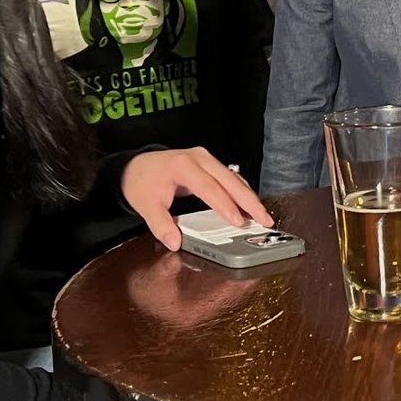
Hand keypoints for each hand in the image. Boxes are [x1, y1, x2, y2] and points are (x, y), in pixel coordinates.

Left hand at [121, 147, 273, 250]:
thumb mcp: (146, 205)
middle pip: (231, 180)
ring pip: (235, 178)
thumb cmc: (142, 182)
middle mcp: (199, 158)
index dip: (225, 206)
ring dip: (250, 197)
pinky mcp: (211, 163)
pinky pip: (231, 178)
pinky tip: (251, 205)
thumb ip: (160, 225)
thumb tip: (175, 242)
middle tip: (263, 219)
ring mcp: (207, 159)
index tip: (237, 222)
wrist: (137, 166)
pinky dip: (243, 192)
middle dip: (249, 201)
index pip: (210, 188)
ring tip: (262, 215)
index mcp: (184, 166)